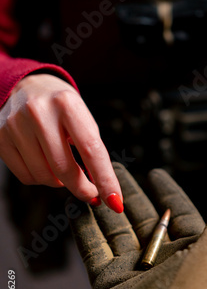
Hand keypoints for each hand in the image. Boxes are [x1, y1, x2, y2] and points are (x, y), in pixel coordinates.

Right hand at [0, 74, 122, 209]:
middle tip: (91, 194)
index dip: (104, 179)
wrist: (23, 87)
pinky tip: (44, 164)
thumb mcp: (80, 116)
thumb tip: (101, 188)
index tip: (115, 201)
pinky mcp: (1, 138)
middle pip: (64, 168)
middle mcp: (39, 112)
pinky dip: (40, 179)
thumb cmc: (60, 106)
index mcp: (67, 104)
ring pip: (44, 176)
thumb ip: (91, 148)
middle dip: (81, 188)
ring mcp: (16, 125)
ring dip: (59, 182)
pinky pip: (26, 176)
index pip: (90, 149)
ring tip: (62, 167)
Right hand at [69, 163, 206, 288]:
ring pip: (117, 230)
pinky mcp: (108, 282)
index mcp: (189, 252)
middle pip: (144, 217)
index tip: (154, 173)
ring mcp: (133, 270)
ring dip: (105, 208)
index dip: (168, 192)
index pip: (178, 213)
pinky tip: (77, 210)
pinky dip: (86, 230)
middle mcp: (161, 260)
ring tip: (92, 185)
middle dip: (130, 194)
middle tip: (113, 169)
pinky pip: (95, 249)